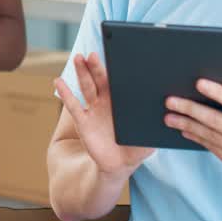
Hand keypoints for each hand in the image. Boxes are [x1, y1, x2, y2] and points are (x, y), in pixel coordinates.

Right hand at [55, 53, 154, 177]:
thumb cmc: (136, 148)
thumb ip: (153, 127)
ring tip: (78, 58)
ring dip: (82, 73)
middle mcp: (107, 102)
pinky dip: (66, 94)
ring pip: (87, 88)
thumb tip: (163, 115)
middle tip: (93, 54)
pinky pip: (73, 106)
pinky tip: (59, 82)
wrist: (120, 166)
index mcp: (123, 103)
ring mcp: (93, 110)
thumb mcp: (149, 137)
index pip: (119, 82)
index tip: (115, 56)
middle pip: (100, 80)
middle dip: (96, 67)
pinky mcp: (83, 122)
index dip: (116, 70)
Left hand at [165, 79, 221, 181]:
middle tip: (171, 101)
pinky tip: (184, 129)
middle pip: (217, 121)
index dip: (217, 92)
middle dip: (191, 110)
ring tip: (169, 116)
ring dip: (187, 125)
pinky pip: (212, 149)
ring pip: (211, 136)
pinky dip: (196, 138)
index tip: (198, 83)